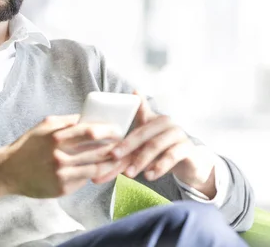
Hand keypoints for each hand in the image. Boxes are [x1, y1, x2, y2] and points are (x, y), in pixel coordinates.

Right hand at [0, 115, 129, 206]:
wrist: (9, 171)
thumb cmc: (27, 146)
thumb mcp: (43, 126)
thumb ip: (66, 121)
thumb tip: (88, 117)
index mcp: (56, 137)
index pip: (91, 132)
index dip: (108, 131)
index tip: (117, 130)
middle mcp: (60, 156)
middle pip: (98, 151)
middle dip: (115, 147)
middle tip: (123, 144)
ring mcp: (62, 174)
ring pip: (96, 168)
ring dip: (110, 163)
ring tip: (117, 158)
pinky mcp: (62, 189)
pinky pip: (85, 180)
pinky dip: (95, 174)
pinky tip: (100, 169)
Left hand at [93, 92, 216, 197]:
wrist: (190, 162)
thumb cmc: (162, 150)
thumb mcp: (143, 146)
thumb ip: (126, 147)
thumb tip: (102, 154)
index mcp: (152, 118)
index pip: (132, 125)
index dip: (119, 131)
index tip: (107, 145)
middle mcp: (166, 122)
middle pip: (142, 133)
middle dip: (126, 146)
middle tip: (113, 158)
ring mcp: (178, 134)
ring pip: (156, 145)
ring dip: (141, 160)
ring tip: (129, 173)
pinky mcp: (188, 148)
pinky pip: (172, 155)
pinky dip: (159, 166)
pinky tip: (149, 175)